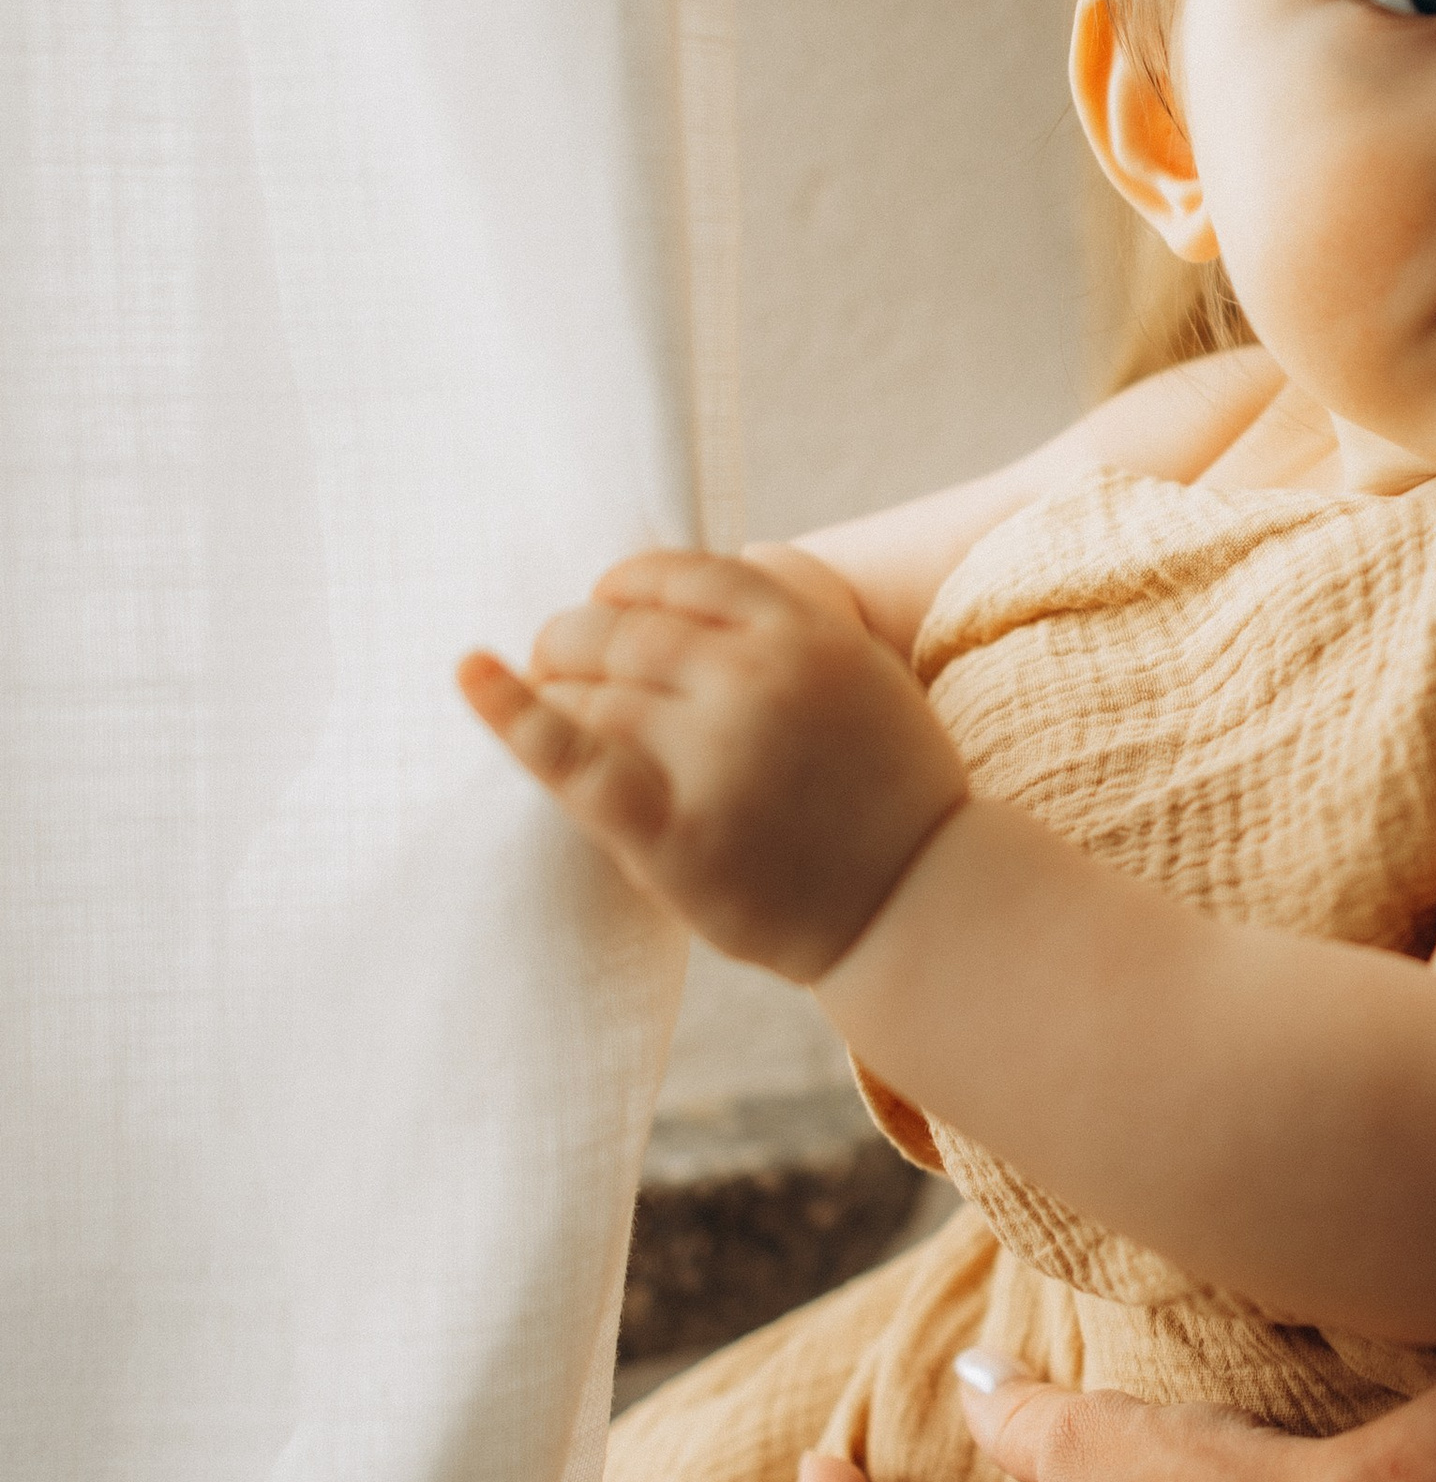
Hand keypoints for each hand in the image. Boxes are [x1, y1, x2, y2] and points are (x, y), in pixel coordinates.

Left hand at [457, 544, 965, 980]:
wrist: (918, 906)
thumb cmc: (885, 796)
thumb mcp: (862, 678)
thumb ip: (784, 632)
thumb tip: (676, 601)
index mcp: (807, 635)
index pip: (682, 575)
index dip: (627, 584)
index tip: (606, 600)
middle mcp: (758, 682)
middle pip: (624, 631)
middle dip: (575, 637)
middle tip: (558, 657)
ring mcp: (716, 757)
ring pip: (595, 691)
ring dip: (556, 687)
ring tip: (548, 697)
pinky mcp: (675, 834)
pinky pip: (574, 760)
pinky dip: (513, 714)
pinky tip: (470, 675)